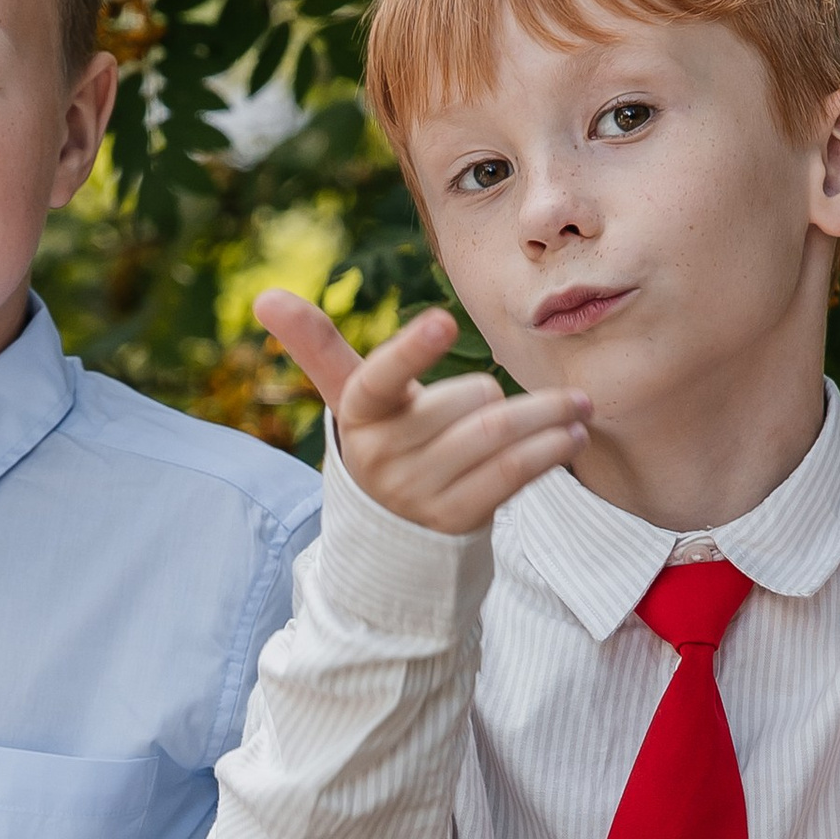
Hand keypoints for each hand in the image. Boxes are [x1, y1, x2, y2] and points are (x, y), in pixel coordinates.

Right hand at [256, 290, 587, 541]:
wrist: (390, 542)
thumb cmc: (383, 445)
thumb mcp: (353, 402)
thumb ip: (317, 346)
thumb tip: (262, 296)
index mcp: (359, 414)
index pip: (380, 377)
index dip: (411, 352)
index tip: (442, 322)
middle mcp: (382, 456)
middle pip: (465, 402)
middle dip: (497, 395)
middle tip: (510, 397)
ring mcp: (418, 493)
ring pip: (495, 436)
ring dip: (547, 417)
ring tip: (577, 405)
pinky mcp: (455, 520)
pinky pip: (511, 475)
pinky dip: (549, 451)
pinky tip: (572, 436)